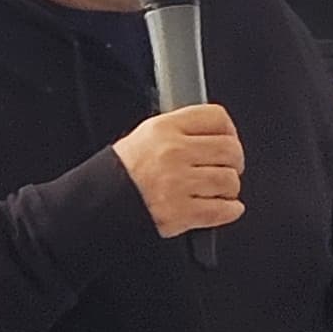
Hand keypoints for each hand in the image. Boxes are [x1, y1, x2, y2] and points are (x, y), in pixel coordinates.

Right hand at [113, 102, 244, 238]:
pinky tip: (226, 207)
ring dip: (229, 188)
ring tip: (220, 190)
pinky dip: (229, 210)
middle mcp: (173, 153)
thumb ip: (178, 132)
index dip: (230, 130)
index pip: (216, 118)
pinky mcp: (180, 213)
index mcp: (164, 129)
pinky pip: (221, 210)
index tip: (229, 139)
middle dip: (235, 161)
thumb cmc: (119, 175)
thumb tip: (212, 134)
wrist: (97, 206)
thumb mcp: (144, 137)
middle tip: (230, 167)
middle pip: (230, 149)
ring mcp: (178, 184)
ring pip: (228, 180)